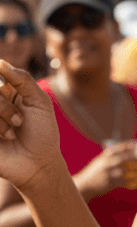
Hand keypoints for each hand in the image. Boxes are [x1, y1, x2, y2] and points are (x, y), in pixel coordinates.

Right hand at [0, 61, 62, 190]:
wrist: (39, 164)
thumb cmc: (43, 133)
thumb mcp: (40, 102)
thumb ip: (23, 80)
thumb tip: (0, 62)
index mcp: (6, 89)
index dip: (2, 83)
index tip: (8, 90)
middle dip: (3, 106)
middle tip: (20, 122)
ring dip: (1, 117)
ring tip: (13, 133)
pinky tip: (5, 139)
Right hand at [73, 142, 136, 200]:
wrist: (84, 184)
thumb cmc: (94, 171)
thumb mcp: (100, 160)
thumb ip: (110, 156)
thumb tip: (127, 152)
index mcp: (104, 156)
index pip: (118, 148)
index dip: (129, 146)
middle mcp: (105, 163)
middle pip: (123, 158)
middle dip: (134, 157)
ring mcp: (107, 174)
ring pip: (124, 171)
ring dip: (134, 170)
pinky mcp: (109, 183)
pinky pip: (123, 182)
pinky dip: (129, 181)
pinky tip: (135, 179)